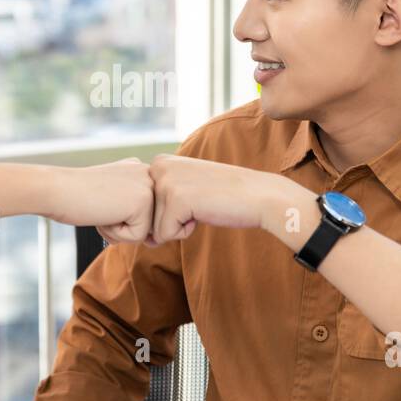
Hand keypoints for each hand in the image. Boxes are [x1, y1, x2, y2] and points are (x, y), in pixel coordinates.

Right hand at [45, 158, 153, 243]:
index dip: (120, 217)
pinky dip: (116, 234)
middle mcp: (149, 174)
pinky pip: (137, 237)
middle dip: (121, 224)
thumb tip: (154, 237)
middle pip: (147, 221)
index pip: (144, 211)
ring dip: (119, 230)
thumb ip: (132, 206)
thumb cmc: (76, 197)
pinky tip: (102, 213)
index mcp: (141, 169)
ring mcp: (148, 187)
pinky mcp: (143, 203)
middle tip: (99, 205)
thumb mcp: (111, 195)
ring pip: (144, 231)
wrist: (57, 190)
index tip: (100, 200)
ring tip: (101, 208)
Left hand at [147, 154, 290, 243]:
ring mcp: (165, 182)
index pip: (146, 206)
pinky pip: (165, 235)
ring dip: (180, 226)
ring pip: (155, 228)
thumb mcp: (186, 188)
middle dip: (173, 221)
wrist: (258, 196)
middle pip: (148, 217)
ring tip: (203, 206)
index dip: (171, 212)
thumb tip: (143, 238)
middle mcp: (157, 167)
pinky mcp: (175, 200)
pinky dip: (186, 233)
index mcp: (159, 161)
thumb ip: (161, 203)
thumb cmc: (223, 196)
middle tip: (200, 203)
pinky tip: (204, 213)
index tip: (195, 197)